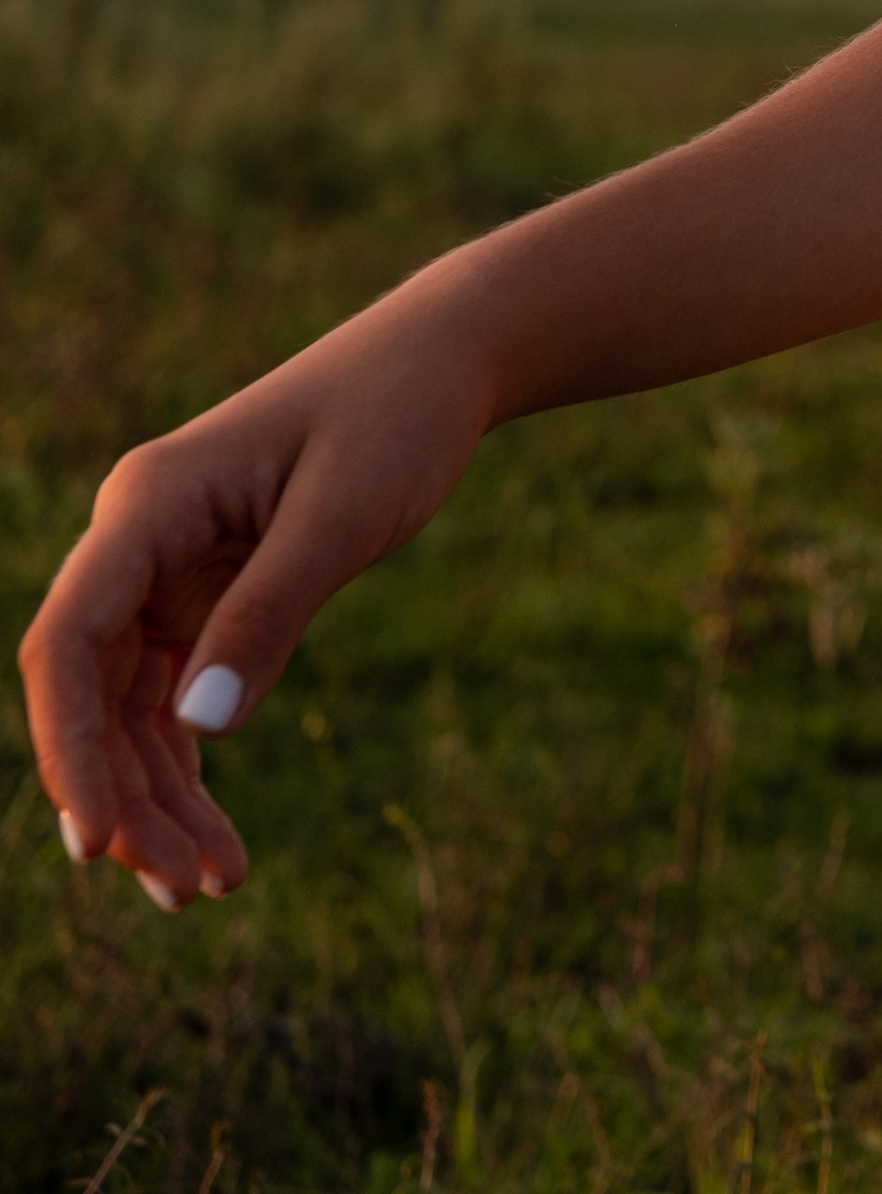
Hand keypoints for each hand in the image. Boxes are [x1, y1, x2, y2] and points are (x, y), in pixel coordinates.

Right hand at [17, 290, 493, 909]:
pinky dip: (188, 767)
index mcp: (148, 503)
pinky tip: (216, 839)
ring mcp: (165, 570)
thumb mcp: (344, 512)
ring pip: (129, 711)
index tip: (97, 839)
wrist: (442, 362)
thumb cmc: (396, 415)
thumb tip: (201, 727)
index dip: (67, 746)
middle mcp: (137, 539)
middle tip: (188, 891)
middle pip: (93, 695)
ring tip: (210, 887)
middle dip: (126, 801)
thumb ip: (271, 612)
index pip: (68, 641)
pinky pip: (172, 698)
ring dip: (158, 801)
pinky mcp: (206, 594)